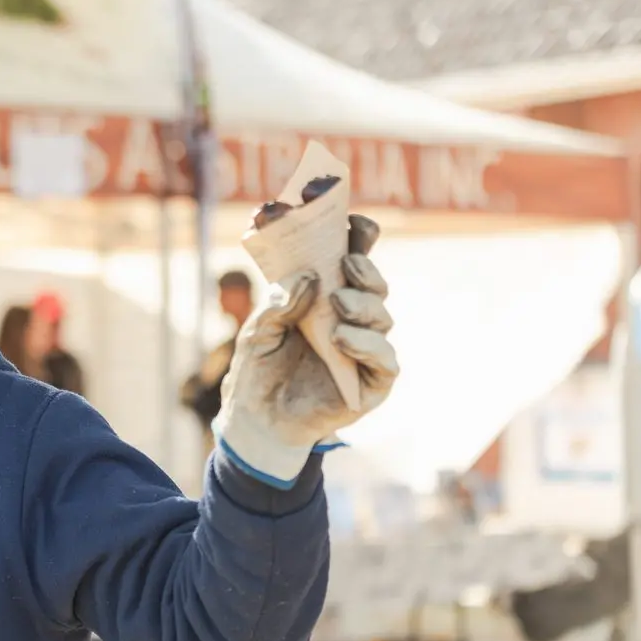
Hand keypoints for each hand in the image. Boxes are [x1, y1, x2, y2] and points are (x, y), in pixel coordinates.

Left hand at [213, 214, 397, 487]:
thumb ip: (278, 302)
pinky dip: (369, 346)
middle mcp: (351, 319)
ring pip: (382, 317)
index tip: (354, 221)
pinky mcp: (371, 383)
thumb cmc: (257, 368)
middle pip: (374, 284)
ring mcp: (364, 350)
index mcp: (326, 296)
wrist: (255, 419)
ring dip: (364, 305)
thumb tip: (308, 277)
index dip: (359, 237)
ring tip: (338, 304)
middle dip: (365, 269)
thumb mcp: (257, 329)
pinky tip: (345, 338)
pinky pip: (386, 360)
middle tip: (345, 264)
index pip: (352, 259)